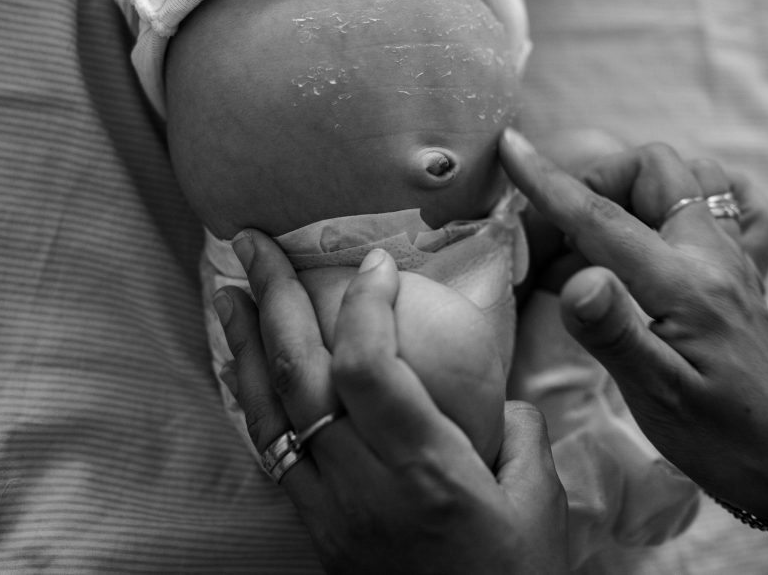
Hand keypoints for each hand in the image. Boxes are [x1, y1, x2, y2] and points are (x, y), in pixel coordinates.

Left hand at [214, 231, 568, 574]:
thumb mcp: (540, 505)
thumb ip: (519, 432)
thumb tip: (493, 395)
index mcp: (425, 470)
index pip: (370, 366)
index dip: (364, 303)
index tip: (374, 262)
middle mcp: (362, 482)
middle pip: (303, 375)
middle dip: (274, 297)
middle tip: (254, 243)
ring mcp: (328, 505)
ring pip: (271, 410)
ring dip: (245, 342)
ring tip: (228, 290)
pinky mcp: (315, 524)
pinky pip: (271, 450)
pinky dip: (253, 397)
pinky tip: (245, 366)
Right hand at [499, 128, 767, 521]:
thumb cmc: (724, 439)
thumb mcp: (658, 398)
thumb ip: (614, 333)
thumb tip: (574, 278)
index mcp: (684, 285)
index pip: (602, 218)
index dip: (549, 183)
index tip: (511, 148)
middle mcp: (713, 255)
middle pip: (653, 170)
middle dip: (594, 182)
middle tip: (555, 236)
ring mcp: (735, 258)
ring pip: (688, 178)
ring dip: (635, 189)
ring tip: (597, 239)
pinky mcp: (746, 273)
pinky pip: (732, 204)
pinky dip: (696, 197)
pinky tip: (668, 226)